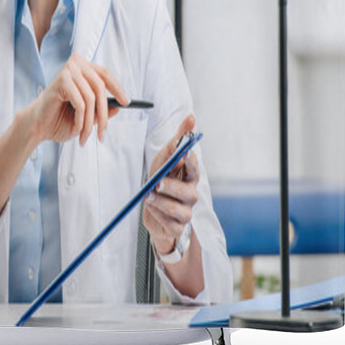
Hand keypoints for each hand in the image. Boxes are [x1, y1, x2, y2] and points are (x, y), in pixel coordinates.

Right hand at [26, 53, 129, 146]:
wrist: (37, 126)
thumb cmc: (59, 118)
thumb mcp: (87, 115)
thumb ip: (101, 109)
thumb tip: (119, 107)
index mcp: (82, 67)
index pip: (105, 74)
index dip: (117, 88)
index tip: (126, 102)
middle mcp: (76, 64)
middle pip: (100, 88)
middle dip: (103, 114)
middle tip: (103, 134)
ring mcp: (68, 70)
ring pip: (91, 98)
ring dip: (89, 123)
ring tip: (85, 137)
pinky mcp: (61, 81)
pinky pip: (81, 103)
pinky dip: (80, 120)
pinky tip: (75, 130)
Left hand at [143, 114, 199, 256]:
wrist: (151, 206)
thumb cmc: (162, 177)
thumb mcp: (166, 155)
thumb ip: (179, 138)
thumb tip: (191, 117)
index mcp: (190, 176)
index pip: (194, 168)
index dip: (191, 161)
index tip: (185, 153)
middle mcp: (191, 194)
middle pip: (188, 193)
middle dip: (172, 187)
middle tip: (158, 183)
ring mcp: (186, 211)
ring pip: (180, 210)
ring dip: (162, 203)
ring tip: (149, 196)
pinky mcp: (177, 227)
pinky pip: (171, 224)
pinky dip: (159, 216)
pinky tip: (151, 209)